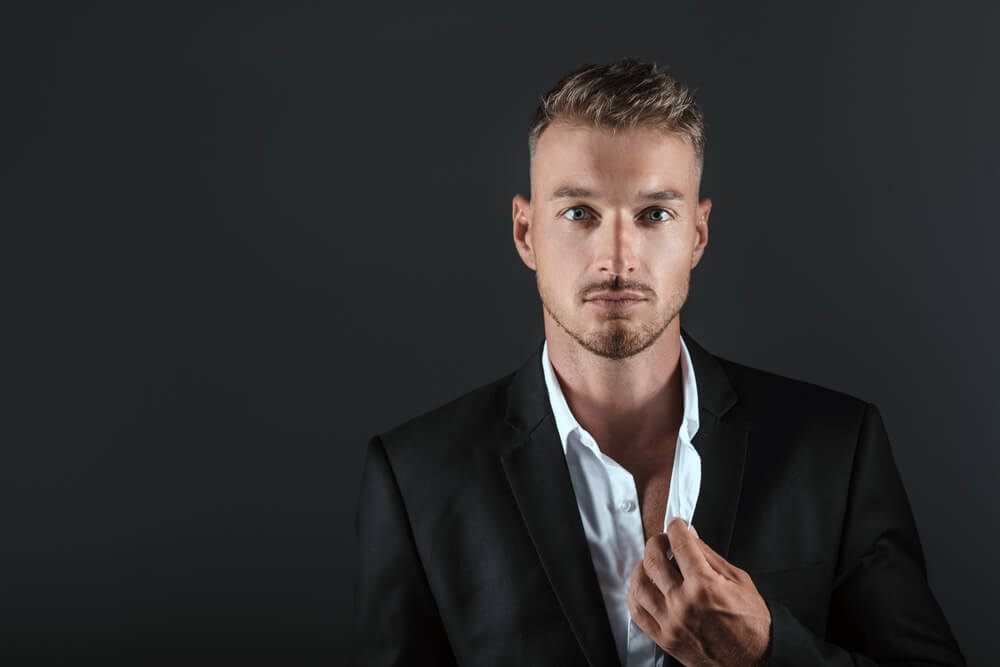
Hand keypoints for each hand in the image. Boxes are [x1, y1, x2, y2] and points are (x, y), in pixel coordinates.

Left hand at [626, 517, 771, 666]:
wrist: (753, 660)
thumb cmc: (751, 623)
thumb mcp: (739, 580)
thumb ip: (710, 556)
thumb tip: (690, 536)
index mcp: (704, 587)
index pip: (680, 545)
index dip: (676, 528)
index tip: (676, 525)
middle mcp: (683, 604)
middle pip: (654, 561)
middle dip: (657, 542)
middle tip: (664, 541)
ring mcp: (670, 623)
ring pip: (639, 585)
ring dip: (642, 567)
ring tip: (652, 563)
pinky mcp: (664, 638)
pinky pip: (637, 612)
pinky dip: (636, 594)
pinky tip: (645, 587)